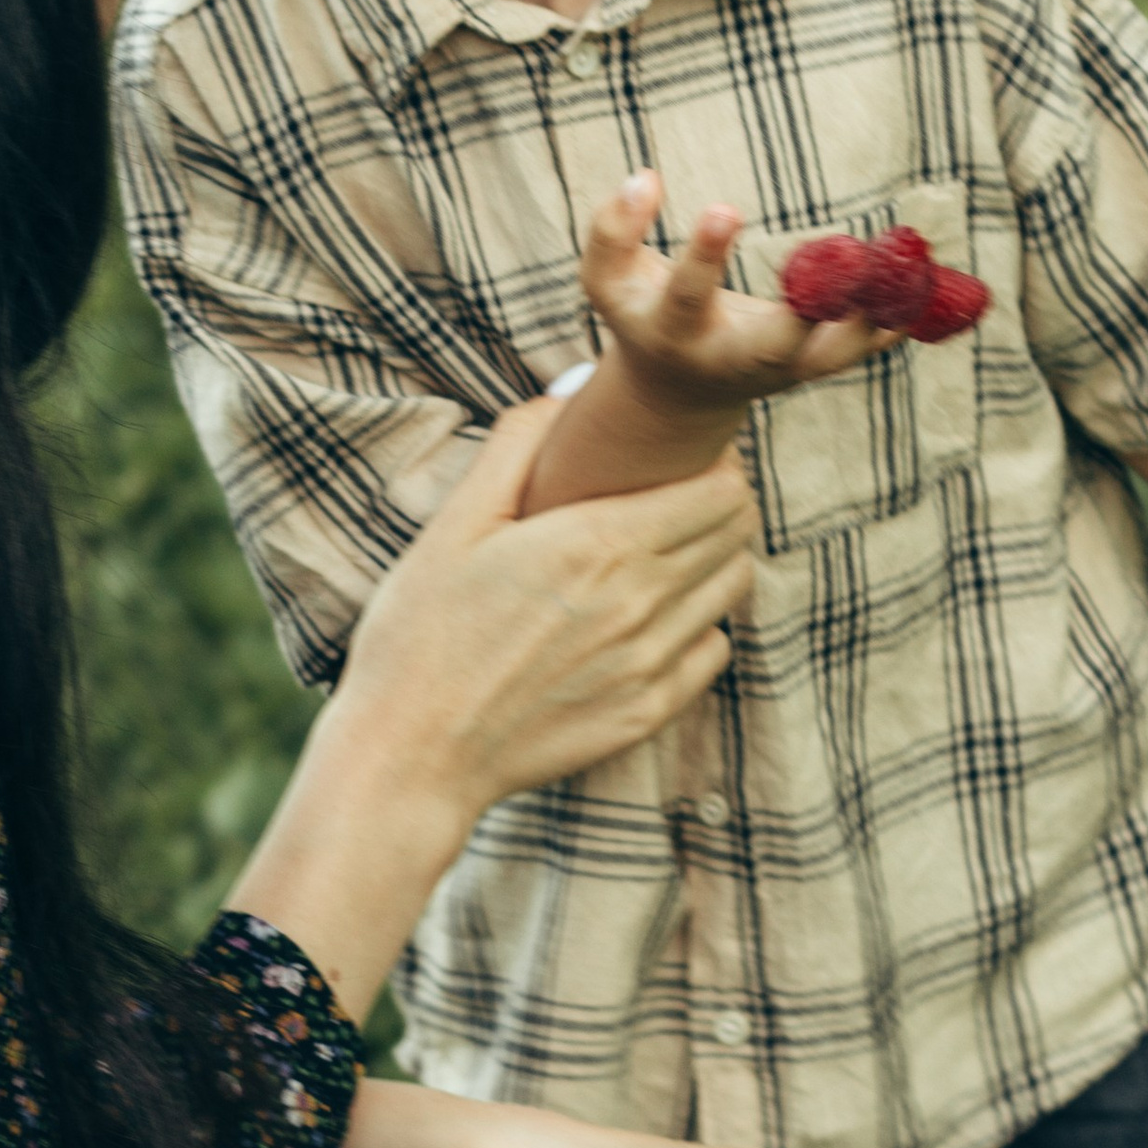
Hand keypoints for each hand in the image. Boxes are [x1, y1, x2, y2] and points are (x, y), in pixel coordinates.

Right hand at [232, 395, 753, 1019]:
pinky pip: (712, 651)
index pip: (719, 490)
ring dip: (713, 561)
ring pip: (731, 589)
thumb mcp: (455, 525)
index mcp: (597, 544)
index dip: (713, 466)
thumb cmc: (420, 634)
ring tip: (667, 554)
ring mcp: (650, 664)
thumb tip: (568, 391)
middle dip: (720, 504)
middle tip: (679, 498)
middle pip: (736, 533)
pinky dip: (698, 625)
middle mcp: (639, 603)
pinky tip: (651, 619)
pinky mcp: (647, 713)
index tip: (683, 460)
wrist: (412, 755)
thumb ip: (518, 447)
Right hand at [582, 171, 897, 421]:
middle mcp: (734, 359)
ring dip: (881, 307)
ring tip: (910, 251)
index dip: (704, 255)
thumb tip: (648, 177)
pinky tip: (940, 276)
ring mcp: (786, 368)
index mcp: (676, 334)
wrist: (681, 390)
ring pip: (842, 350)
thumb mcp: (609, 280)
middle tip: (850, 259)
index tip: (726, 205)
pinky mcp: (823, 362)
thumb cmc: (643, 313)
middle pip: (778, 344)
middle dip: (813, 308)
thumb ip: (613, 229)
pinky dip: (910, 311)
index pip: (687, 297)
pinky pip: (874, 339)